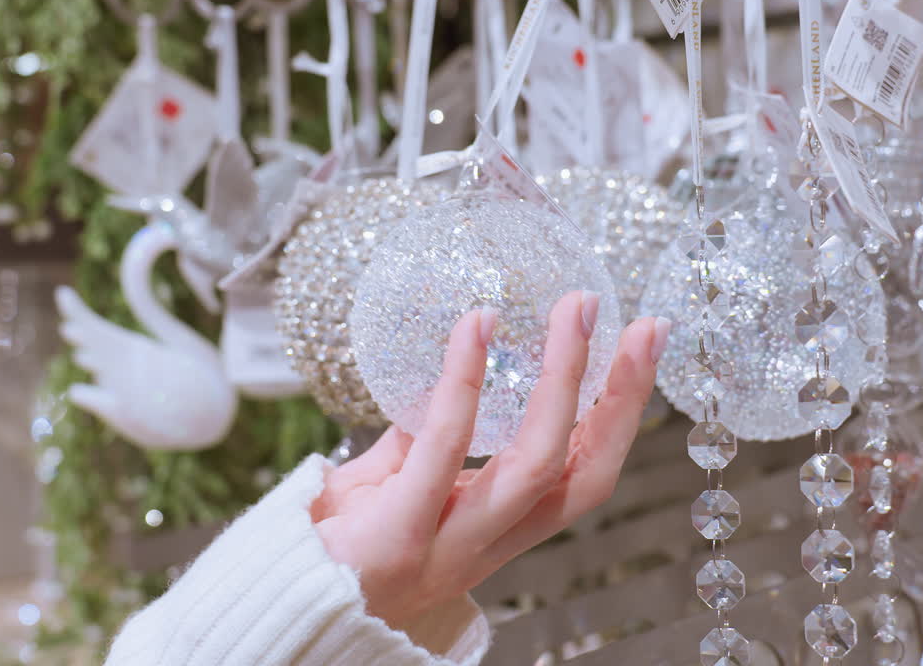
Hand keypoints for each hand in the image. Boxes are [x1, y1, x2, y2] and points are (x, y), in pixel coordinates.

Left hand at [311, 291, 669, 629]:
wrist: (275, 609)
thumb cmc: (330, 553)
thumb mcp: (389, 494)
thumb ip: (417, 448)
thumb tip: (437, 388)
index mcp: (495, 534)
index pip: (581, 478)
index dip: (621, 419)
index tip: (642, 350)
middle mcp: (486, 545)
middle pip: (584, 478)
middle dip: (623, 401)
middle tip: (646, 328)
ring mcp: (448, 544)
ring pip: (537, 465)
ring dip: (566, 380)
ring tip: (574, 313)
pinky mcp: (399, 532)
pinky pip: (445, 447)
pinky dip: (465, 380)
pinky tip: (476, 325)